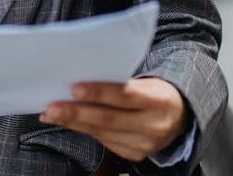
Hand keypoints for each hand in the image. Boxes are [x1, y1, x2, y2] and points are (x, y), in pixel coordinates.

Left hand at [40, 77, 187, 161]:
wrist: (180, 116)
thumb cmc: (156, 91)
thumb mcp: (148, 81)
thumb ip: (121, 82)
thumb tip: (81, 78)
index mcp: (159, 101)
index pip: (126, 95)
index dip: (100, 92)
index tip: (75, 87)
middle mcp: (153, 126)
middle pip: (109, 119)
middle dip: (77, 112)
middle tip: (53, 106)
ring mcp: (144, 144)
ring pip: (102, 133)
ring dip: (73, 123)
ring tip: (52, 113)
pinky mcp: (135, 154)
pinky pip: (103, 141)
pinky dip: (82, 131)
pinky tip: (66, 122)